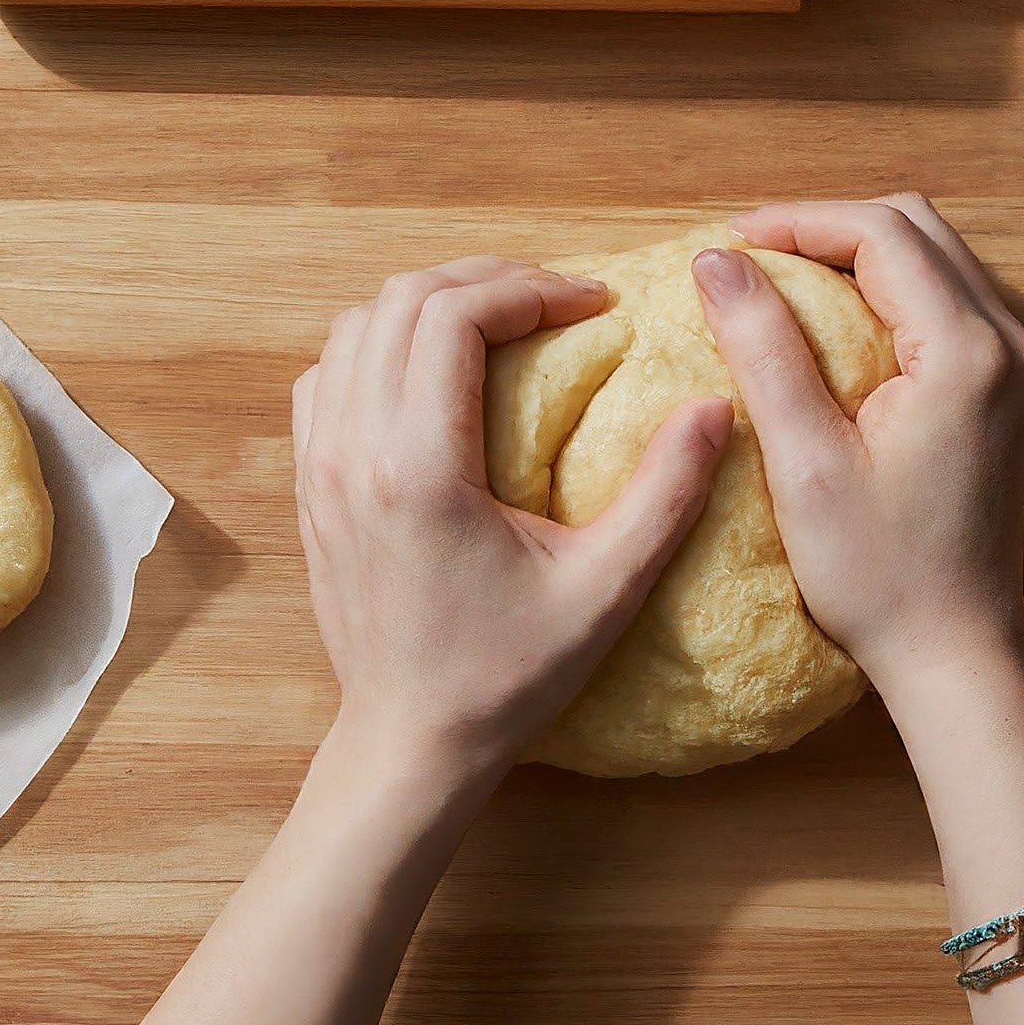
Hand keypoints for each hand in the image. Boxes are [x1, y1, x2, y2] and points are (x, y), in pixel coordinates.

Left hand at [293, 256, 732, 781]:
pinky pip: (327, 375)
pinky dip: (380, 345)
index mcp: (418, 467)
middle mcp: (351, 451)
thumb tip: (714, 408)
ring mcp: (318, 465)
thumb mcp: (605, 591)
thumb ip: (665, 493)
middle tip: (557, 299)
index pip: (452, 316)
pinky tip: (433, 371)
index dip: (529, 289)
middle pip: (402, 301)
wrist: (409, 744)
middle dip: (487, 280)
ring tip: (503, 319)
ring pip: (356, 327)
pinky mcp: (308, 485)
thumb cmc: (506, 675)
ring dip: (431, 304)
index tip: (593, 304)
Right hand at [691, 196, 1023, 686]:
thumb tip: (715, 260)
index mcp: (966, 351)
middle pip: (916, 227)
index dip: (798, 221)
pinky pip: (946, 300)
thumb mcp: (806, 461)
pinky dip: (885, 289)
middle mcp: (1007, 341)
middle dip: (827, 227)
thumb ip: (763, 348)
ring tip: (780, 282)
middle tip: (751, 257)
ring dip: (857, 253)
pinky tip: (831, 325)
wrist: (956, 651)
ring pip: (934, 258)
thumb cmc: (878, 573)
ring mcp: (1015, 365)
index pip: (881, 232)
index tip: (728, 243)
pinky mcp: (1005, 390)